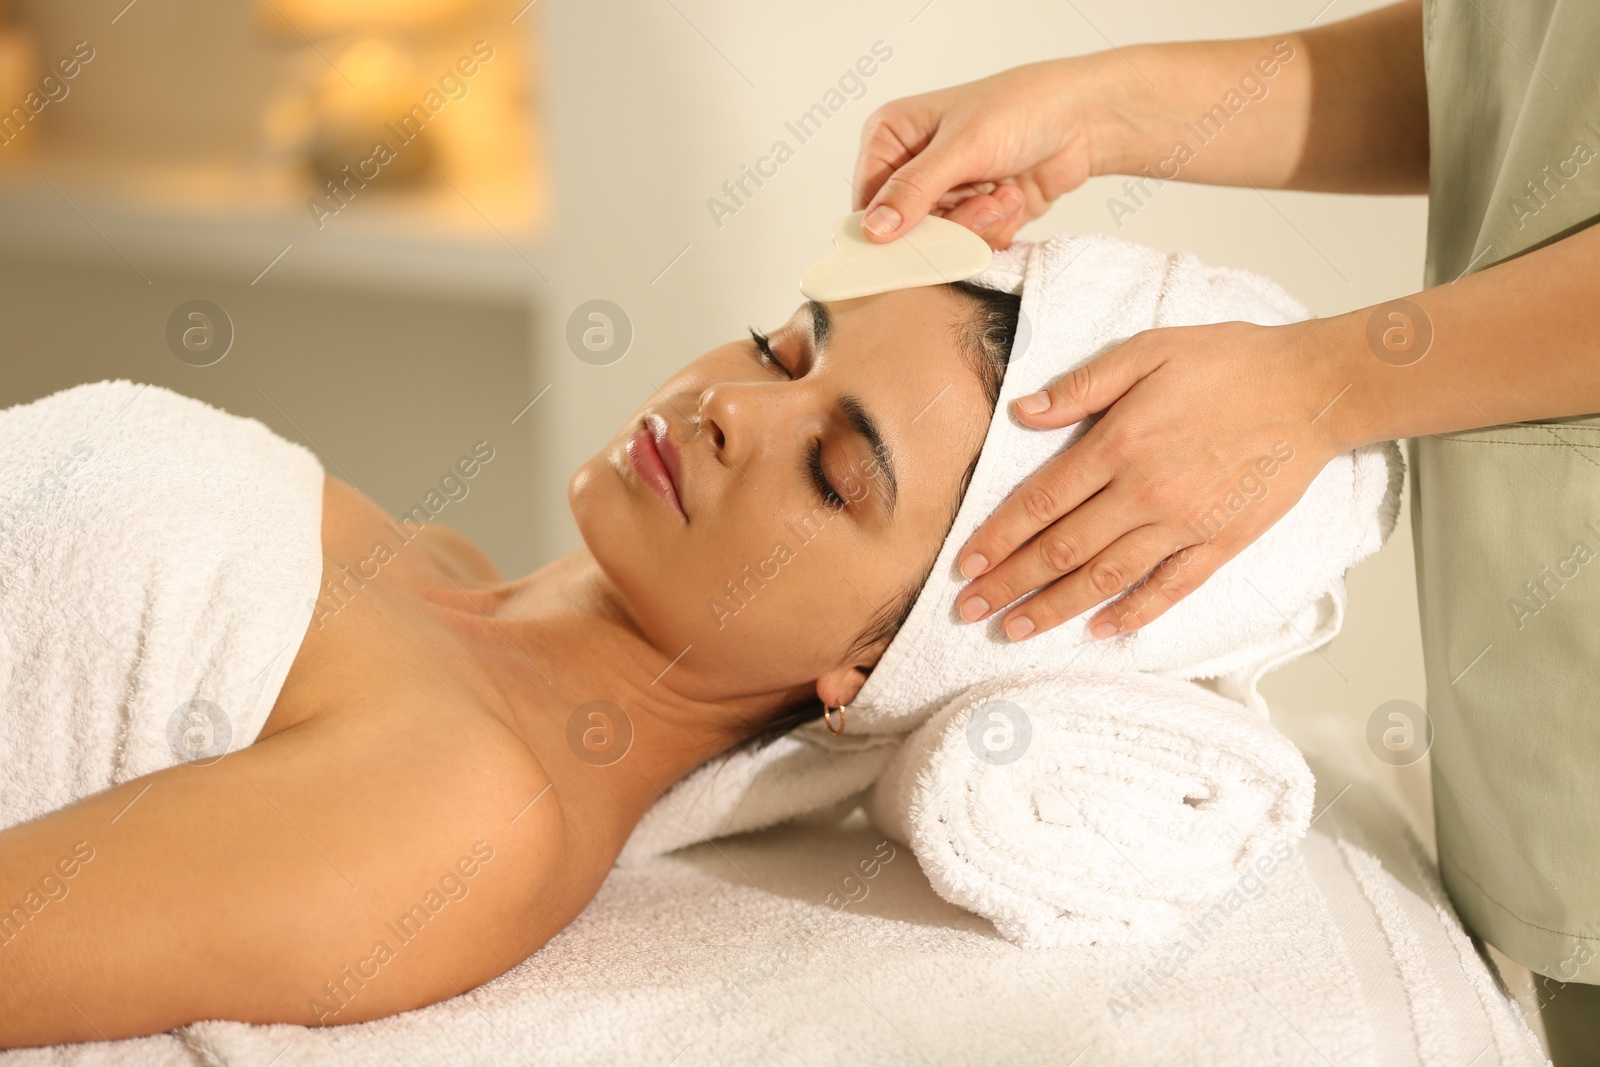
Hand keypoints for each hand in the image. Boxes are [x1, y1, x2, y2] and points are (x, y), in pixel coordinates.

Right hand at [852, 57, 1115, 248]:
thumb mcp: (962, 147)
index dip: (891, 228)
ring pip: (940, 241)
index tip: (923, 240)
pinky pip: (968, 245)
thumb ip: (915, 190)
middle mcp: (910, 165)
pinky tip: (1012, 197)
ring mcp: (943, 191)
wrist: (1084, 119)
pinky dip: (994, 229)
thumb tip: (872, 229)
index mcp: (890, 135)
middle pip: (905, 229)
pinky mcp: (972, 213)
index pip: (867, 201)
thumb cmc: (1023, 109)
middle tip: (982, 201)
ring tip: (1002, 193)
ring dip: (977, 225)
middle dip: (949, 224)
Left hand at [954, 319, 1347, 639]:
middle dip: (1009, 585)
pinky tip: (1101, 631)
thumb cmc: (1230, 362)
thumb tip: (1022, 412)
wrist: (1313, 388)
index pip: (1039, 503)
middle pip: (1061, 550)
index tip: (964, 566)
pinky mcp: (1221, 542)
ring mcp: (1184, 524)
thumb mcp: (1147, 350)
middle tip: (968, 612)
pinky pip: (1170, 588)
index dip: (996, 539)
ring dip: (1055, 608)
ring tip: (1015, 631)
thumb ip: (1082, 385)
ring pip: (1106, 578)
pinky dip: (1134, 614)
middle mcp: (1145, 493)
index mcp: (1119, 445)